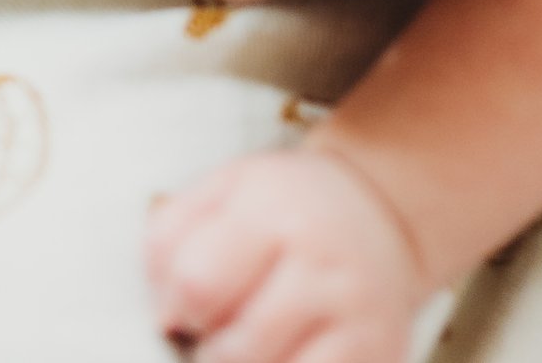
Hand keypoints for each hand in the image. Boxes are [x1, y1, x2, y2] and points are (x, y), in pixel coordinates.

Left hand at [148, 146, 430, 362]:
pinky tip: (285, 354)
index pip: (197, 285)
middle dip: (210, 354)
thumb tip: (163, 314)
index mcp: (270, 207)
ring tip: (252, 346)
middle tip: (221, 332)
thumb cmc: (284, 212)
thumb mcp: (222, 194)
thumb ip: (170, 239)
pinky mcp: (377, 351)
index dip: (177, 309)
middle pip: (232, 351)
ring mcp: (353, 309)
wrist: (377, 212)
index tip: (187, 308)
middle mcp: (319, 256)